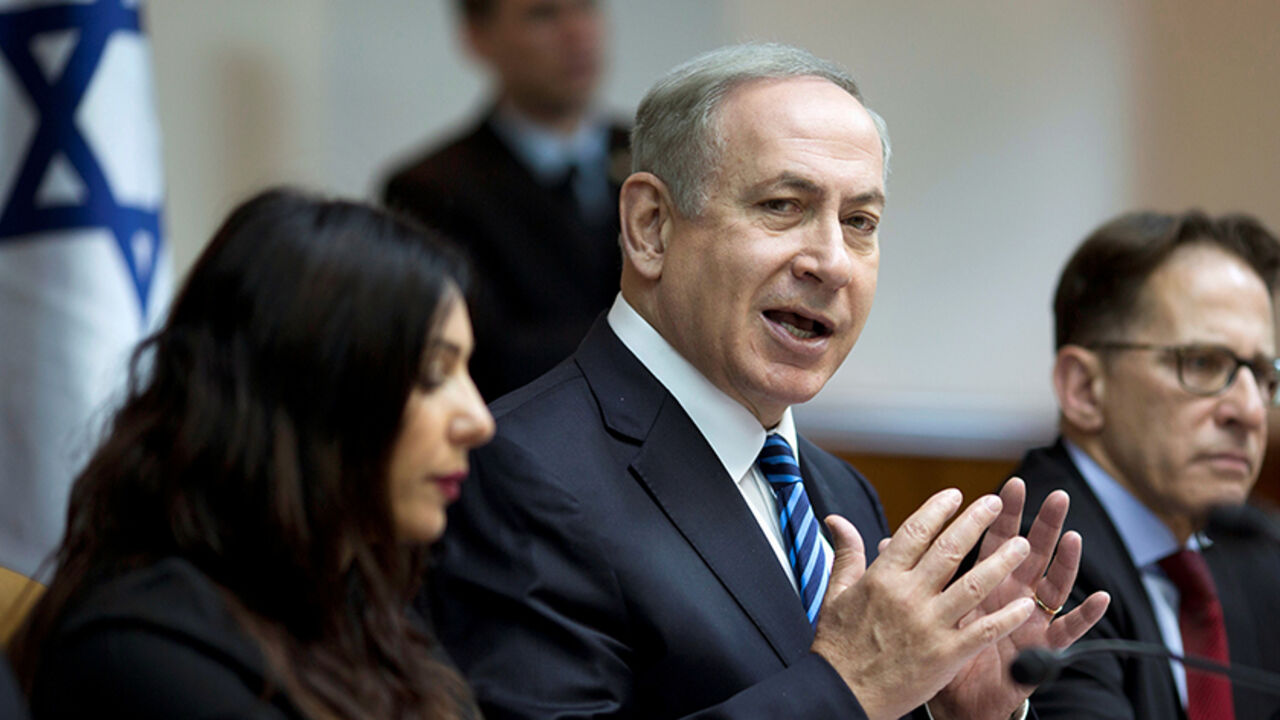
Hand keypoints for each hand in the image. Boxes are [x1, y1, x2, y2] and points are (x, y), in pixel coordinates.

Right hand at [810, 489, 1036, 719]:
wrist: (842, 693)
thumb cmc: (839, 645)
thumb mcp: (835, 593)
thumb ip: (846, 553)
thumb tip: (836, 520)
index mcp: (882, 578)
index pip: (915, 531)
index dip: (938, 509)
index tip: (956, 496)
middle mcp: (908, 595)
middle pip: (950, 549)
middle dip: (976, 521)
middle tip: (996, 503)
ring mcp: (929, 624)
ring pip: (974, 584)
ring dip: (1001, 562)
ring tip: (1021, 544)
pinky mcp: (945, 654)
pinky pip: (983, 630)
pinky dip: (1007, 617)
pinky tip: (1025, 605)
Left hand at [926, 478, 1110, 719]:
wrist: (956, 701)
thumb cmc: (941, 650)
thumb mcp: (924, 609)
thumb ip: (909, 573)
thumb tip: (882, 540)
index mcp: (983, 582)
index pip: (995, 540)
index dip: (1003, 515)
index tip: (1008, 486)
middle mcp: (1011, 595)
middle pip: (1031, 554)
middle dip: (1044, 525)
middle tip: (1056, 495)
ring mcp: (1030, 621)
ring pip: (1053, 585)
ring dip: (1065, 561)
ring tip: (1073, 536)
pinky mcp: (1042, 650)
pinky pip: (1068, 632)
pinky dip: (1086, 615)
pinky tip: (1100, 597)